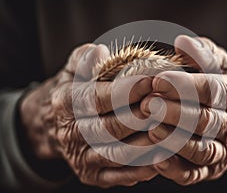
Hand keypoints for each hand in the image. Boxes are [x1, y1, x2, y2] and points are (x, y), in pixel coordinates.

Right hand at [20, 44, 156, 187]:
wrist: (54, 125)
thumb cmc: (74, 91)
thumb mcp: (72, 69)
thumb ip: (85, 58)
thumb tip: (100, 52)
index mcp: (65, 103)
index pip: (98, 98)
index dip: (127, 90)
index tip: (152, 81)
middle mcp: (70, 133)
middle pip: (111, 128)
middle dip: (142, 117)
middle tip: (166, 106)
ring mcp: (81, 158)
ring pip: (118, 154)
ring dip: (147, 145)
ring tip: (171, 132)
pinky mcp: (91, 175)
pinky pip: (118, 176)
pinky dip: (141, 169)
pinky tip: (162, 157)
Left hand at [140, 35, 226, 184]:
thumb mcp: (223, 64)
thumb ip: (204, 53)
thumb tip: (182, 41)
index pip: (213, 90)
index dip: (185, 86)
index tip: (158, 81)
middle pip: (205, 121)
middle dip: (175, 114)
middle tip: (147, 106)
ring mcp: (224, 149)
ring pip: (201, 151)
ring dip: (175, 142)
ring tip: (151, 130)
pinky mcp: (214, 168)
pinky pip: (196, 174)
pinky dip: (177, 170)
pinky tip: (157, 160)